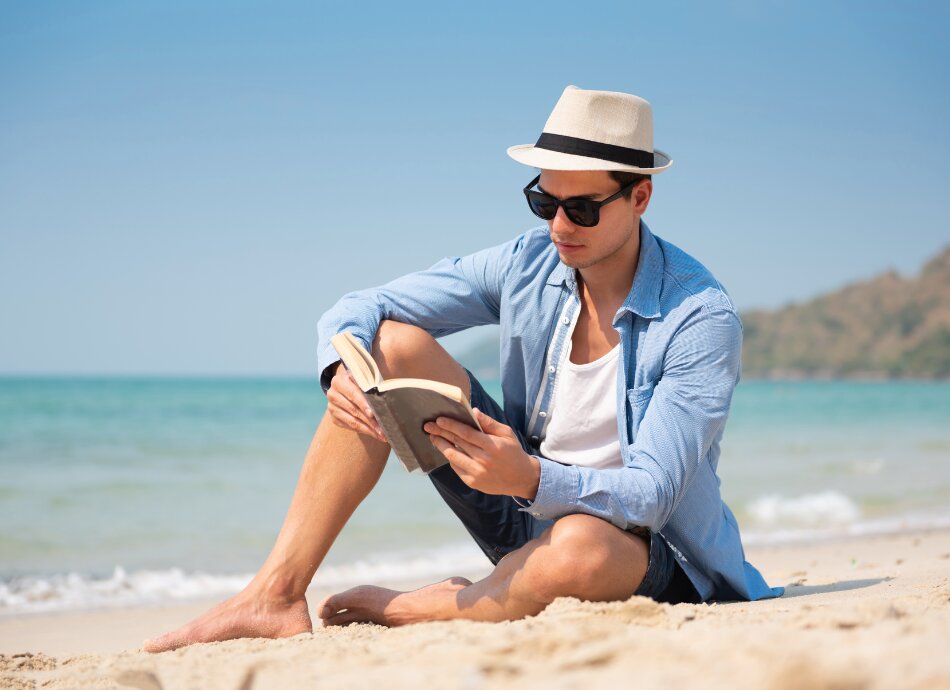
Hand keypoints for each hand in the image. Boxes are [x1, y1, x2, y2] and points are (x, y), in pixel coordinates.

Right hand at [326, 363, 387, 442]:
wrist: (346, 386)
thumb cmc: (360, 380)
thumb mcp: (364, 376)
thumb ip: (371, 381)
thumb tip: (384, 390)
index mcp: (339, 381)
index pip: (353, 394)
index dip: (363, 404)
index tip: (373, 414)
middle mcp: (333, 394)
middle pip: (354, 410)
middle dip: (370, 421)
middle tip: (382, 429)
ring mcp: (332, 408)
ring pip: (352, 421)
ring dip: (368, 429)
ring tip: (381, 435)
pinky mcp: (334, 418)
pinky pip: (350, 427)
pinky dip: (363, 430)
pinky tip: (374, 433)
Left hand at [424, 408, 539, 499]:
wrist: (521, 478)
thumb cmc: (513, 452)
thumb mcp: (507, 433)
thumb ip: (489, 423)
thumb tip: (473, 411)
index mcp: (492, 446)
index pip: (467, 433)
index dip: (451, 425)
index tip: (439, 419)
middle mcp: (483, 460)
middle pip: (457, 443)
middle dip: (441, 433)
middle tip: (428, 426)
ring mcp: (477, 473)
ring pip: (453, 456)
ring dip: (441, 445)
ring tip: (433, 437)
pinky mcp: (473, 482)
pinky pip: (456, 468)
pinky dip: (450, 458)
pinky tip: (447, 450)